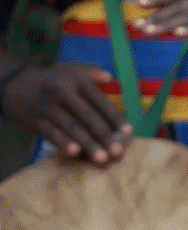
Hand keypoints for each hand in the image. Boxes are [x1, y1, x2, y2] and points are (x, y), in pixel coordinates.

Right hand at [1, 63, 130, 163]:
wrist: (17, 86)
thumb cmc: (55, 81)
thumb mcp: (72, 70)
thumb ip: (92, 73)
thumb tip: (109, 77)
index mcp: (76, 80)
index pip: (99, 101)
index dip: (114, 117)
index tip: (128, 132)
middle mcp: (61, 92)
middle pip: (87, 117)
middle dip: (104, 136)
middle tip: (118, 152)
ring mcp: (47, 107)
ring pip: (71, 128)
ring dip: (88, 145)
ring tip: (102, 159)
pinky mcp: (35, 120)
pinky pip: (52, 133)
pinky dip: (63, 143)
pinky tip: (75, 153)